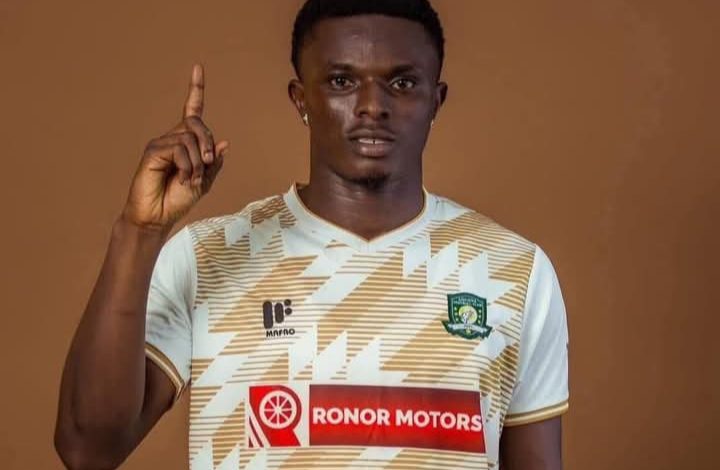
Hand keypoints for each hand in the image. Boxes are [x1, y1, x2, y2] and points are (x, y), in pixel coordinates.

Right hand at [122, 64, 228, 231]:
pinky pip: (178, 149)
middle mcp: (172, 138)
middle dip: (207, 143)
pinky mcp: (152, 151)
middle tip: (205, 164)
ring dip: (197, 163)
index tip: (198, 68)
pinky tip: (180, 178)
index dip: (196, 89)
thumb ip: (213, 163)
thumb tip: (224, 143)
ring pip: (190, 139)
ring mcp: (161, 144)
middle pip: (196, 123)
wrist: (158, 216)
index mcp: (186, 143)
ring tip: (190, 179)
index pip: (192, 111)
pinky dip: (186, 166)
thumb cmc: (178, 199)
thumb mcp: (204, 181)